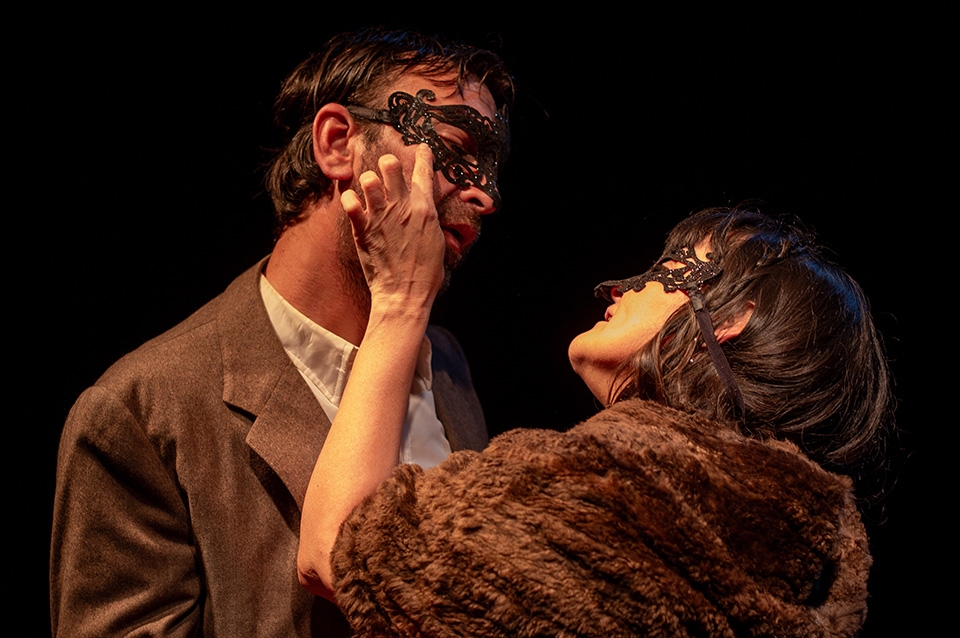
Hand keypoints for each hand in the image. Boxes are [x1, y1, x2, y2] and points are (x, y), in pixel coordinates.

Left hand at [341, 144, 444, 309]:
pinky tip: (353, 204)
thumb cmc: (425, 273)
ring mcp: (380, 216)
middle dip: (388, 164)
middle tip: (387, 171)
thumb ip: (428, 219)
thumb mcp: (437, 240)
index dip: (423, 156)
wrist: (404, 294)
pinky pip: (349, 202)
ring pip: (368, 179)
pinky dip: (349, 200)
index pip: (423, 171)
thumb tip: (426, 210)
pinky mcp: (363, 229)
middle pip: (391, 165)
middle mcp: (402, 207)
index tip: (421, 149)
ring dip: (368, 181)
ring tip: (370, 191)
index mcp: (424, 209)